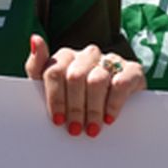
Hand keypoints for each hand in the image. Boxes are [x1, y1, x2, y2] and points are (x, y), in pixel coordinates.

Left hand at [25, 35, 143, 136]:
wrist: (116, 107)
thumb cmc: (74, 98)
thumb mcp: (50, 86)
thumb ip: (37, 65)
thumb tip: (35, 38)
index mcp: (66, 57)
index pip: (55, 71)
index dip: (55, 98)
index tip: (58, 120)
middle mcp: (88, 55)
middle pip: (75, 77)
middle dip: (74, 107)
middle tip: (76, 129)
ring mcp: (110, 61)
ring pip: (97, 79)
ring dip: (93, 108)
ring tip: (92, 129)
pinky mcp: (132, 70)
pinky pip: (122, 82)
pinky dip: (114, 102)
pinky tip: (109, 118)